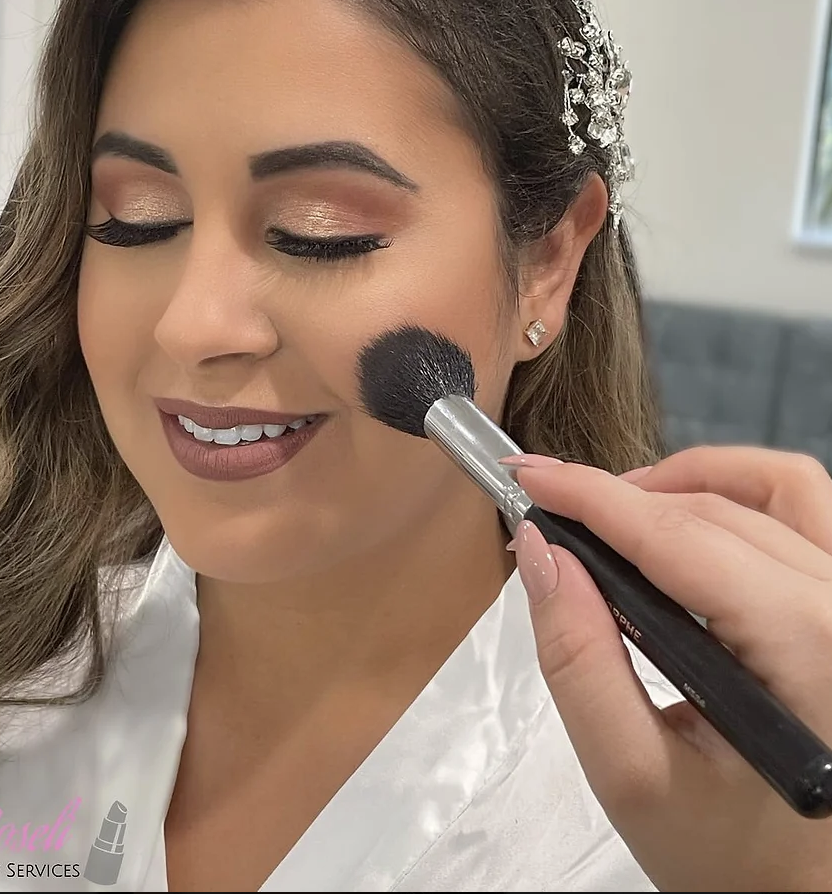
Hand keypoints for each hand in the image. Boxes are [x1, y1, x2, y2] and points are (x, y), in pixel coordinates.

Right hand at [509, 446, 831, 892]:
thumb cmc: (734, 859)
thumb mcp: (632, 775)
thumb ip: (577, 659)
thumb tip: (538, 552)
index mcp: (807, 655)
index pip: (680, 540)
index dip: (592, 497)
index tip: (528, 477)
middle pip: (720, 511)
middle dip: (623, 499)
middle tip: (553, 514)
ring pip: (779, 489)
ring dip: (690, 481)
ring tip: (622, 509)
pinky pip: (809, 512)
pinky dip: (741, 495)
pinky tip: (688, 521)